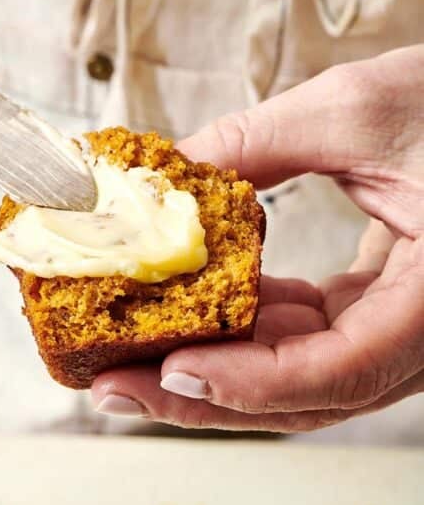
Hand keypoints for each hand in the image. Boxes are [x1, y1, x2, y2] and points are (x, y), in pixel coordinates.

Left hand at [92, 47, 423, 431]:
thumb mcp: (359, 110)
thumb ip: (259, 142)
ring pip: (293, 379)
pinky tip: (182, 317)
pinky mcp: (371, 315)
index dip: (251, 382)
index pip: (342, 370)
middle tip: (111, 388)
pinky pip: (300, 342)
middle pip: (301, 395)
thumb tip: (168, 178)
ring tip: (126, 362)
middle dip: (200, 395)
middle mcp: (419, 336)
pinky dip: (239, 335)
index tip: (172, 370)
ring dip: (208, 371)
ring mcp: (394, 333)